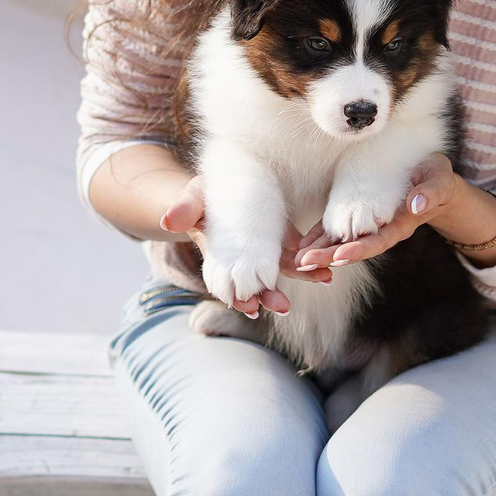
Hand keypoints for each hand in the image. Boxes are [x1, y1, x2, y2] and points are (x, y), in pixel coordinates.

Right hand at [160, 180, 321, 319]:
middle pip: (259, 283)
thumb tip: (169, 220)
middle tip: (283, 307)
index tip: (248, 308)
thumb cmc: (202, 196)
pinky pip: (299, 254)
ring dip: (302, 278)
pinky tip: (327, 269)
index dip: (239, 297)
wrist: (220, 188)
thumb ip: (184, 208)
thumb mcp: (192, 198)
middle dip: (271, 297)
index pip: (230, 284)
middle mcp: (245, 261)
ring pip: (284, 271)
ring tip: (322, 280)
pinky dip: (311, 263)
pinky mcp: (282, 238)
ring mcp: (265, 251)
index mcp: (222, 257)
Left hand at [295, 153, 495, 271]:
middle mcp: (383, 229)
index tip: (340, 256)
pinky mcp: (359, 214)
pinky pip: (338, 230)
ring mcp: (370, 224)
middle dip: (329, 256)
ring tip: (298, 259)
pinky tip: (303, 245)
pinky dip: (321, 238)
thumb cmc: (438, 179)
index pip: (378, 241)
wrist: (434, 178)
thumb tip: (416, 204)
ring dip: (321, 251)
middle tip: (304, 262)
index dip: (359, 249)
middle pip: (354, 247)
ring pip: (343, 242)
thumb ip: (432, 193)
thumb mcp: (440, 182)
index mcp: (402, 224)